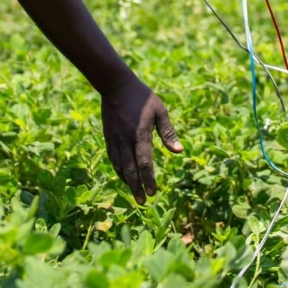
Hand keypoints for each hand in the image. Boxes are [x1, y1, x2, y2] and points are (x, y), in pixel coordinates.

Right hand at [99, 77, 182, 202]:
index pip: (144, 163)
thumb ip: (168, 132)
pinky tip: (124, 176)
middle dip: (136, 187)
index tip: (152, 192)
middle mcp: (125, 139)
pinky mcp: (108, 137)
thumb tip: (179, 152)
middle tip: (142, 201)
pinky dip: (119, 170)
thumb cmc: (142, 97)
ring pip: (119, 166)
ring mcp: (114, 139)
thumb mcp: (159, 111)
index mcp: (140, 134)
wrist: (115, 85)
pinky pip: (113, 158)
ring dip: (127, 182)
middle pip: (130, 170)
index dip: (148, 179)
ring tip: (134, 193)